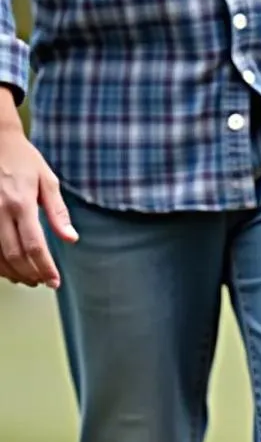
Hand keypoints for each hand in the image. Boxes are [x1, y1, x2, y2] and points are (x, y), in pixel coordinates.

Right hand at [0, 115, 77, 288]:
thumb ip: (58, 212)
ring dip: (12, 272)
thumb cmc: (22, 158)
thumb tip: (71, 238)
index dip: (45, 268)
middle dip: (30, 274)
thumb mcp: (47, 181)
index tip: (54, 282)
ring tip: (28, 278)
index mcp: (20, 203)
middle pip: (14, 255)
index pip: (35, 246)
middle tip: (42, 282)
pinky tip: (8, 267)